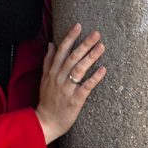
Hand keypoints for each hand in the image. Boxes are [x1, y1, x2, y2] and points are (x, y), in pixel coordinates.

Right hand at [35, 23, 106, 143]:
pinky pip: (85, 87)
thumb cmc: (47, 100)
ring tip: (102, 47)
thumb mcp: (44, 79)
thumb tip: (51, 44)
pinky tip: (103, 69)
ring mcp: (66, 89)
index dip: (70, 38)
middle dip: (84, 44)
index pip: (61, 51)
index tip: (78, 26)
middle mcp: (58, 78)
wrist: (45, 122)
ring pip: (79, 69)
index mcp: (52, 72)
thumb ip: (48, 61)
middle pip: (72, 57)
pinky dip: (94, 78)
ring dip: (91, 57)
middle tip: (96, 34)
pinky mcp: (75, 100)